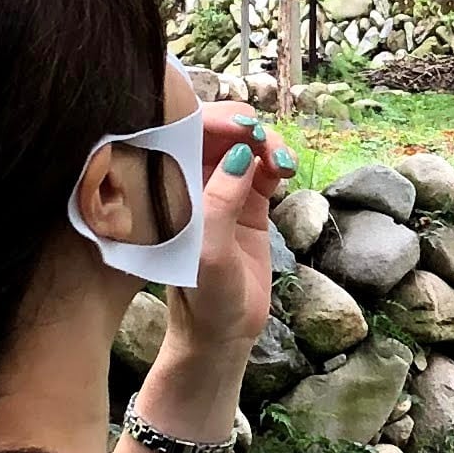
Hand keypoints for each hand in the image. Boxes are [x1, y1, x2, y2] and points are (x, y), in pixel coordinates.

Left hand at [159, 109, 290, 373]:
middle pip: (216, 132)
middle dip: (243, 127)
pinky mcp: (247, 204)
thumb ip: (220, 202)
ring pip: (243, 145)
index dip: (212, 120)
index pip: (183, 135)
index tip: (243, 128)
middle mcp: (191, 184)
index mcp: (168, 189)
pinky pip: (262, 167)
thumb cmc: (205, 297)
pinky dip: (276, 160)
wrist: (223, 332)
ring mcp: (221, 191)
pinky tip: (285, 171)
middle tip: (265, 142)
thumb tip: (242, 155)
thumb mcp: (209, 252)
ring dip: (266, 143)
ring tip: (283, 164)